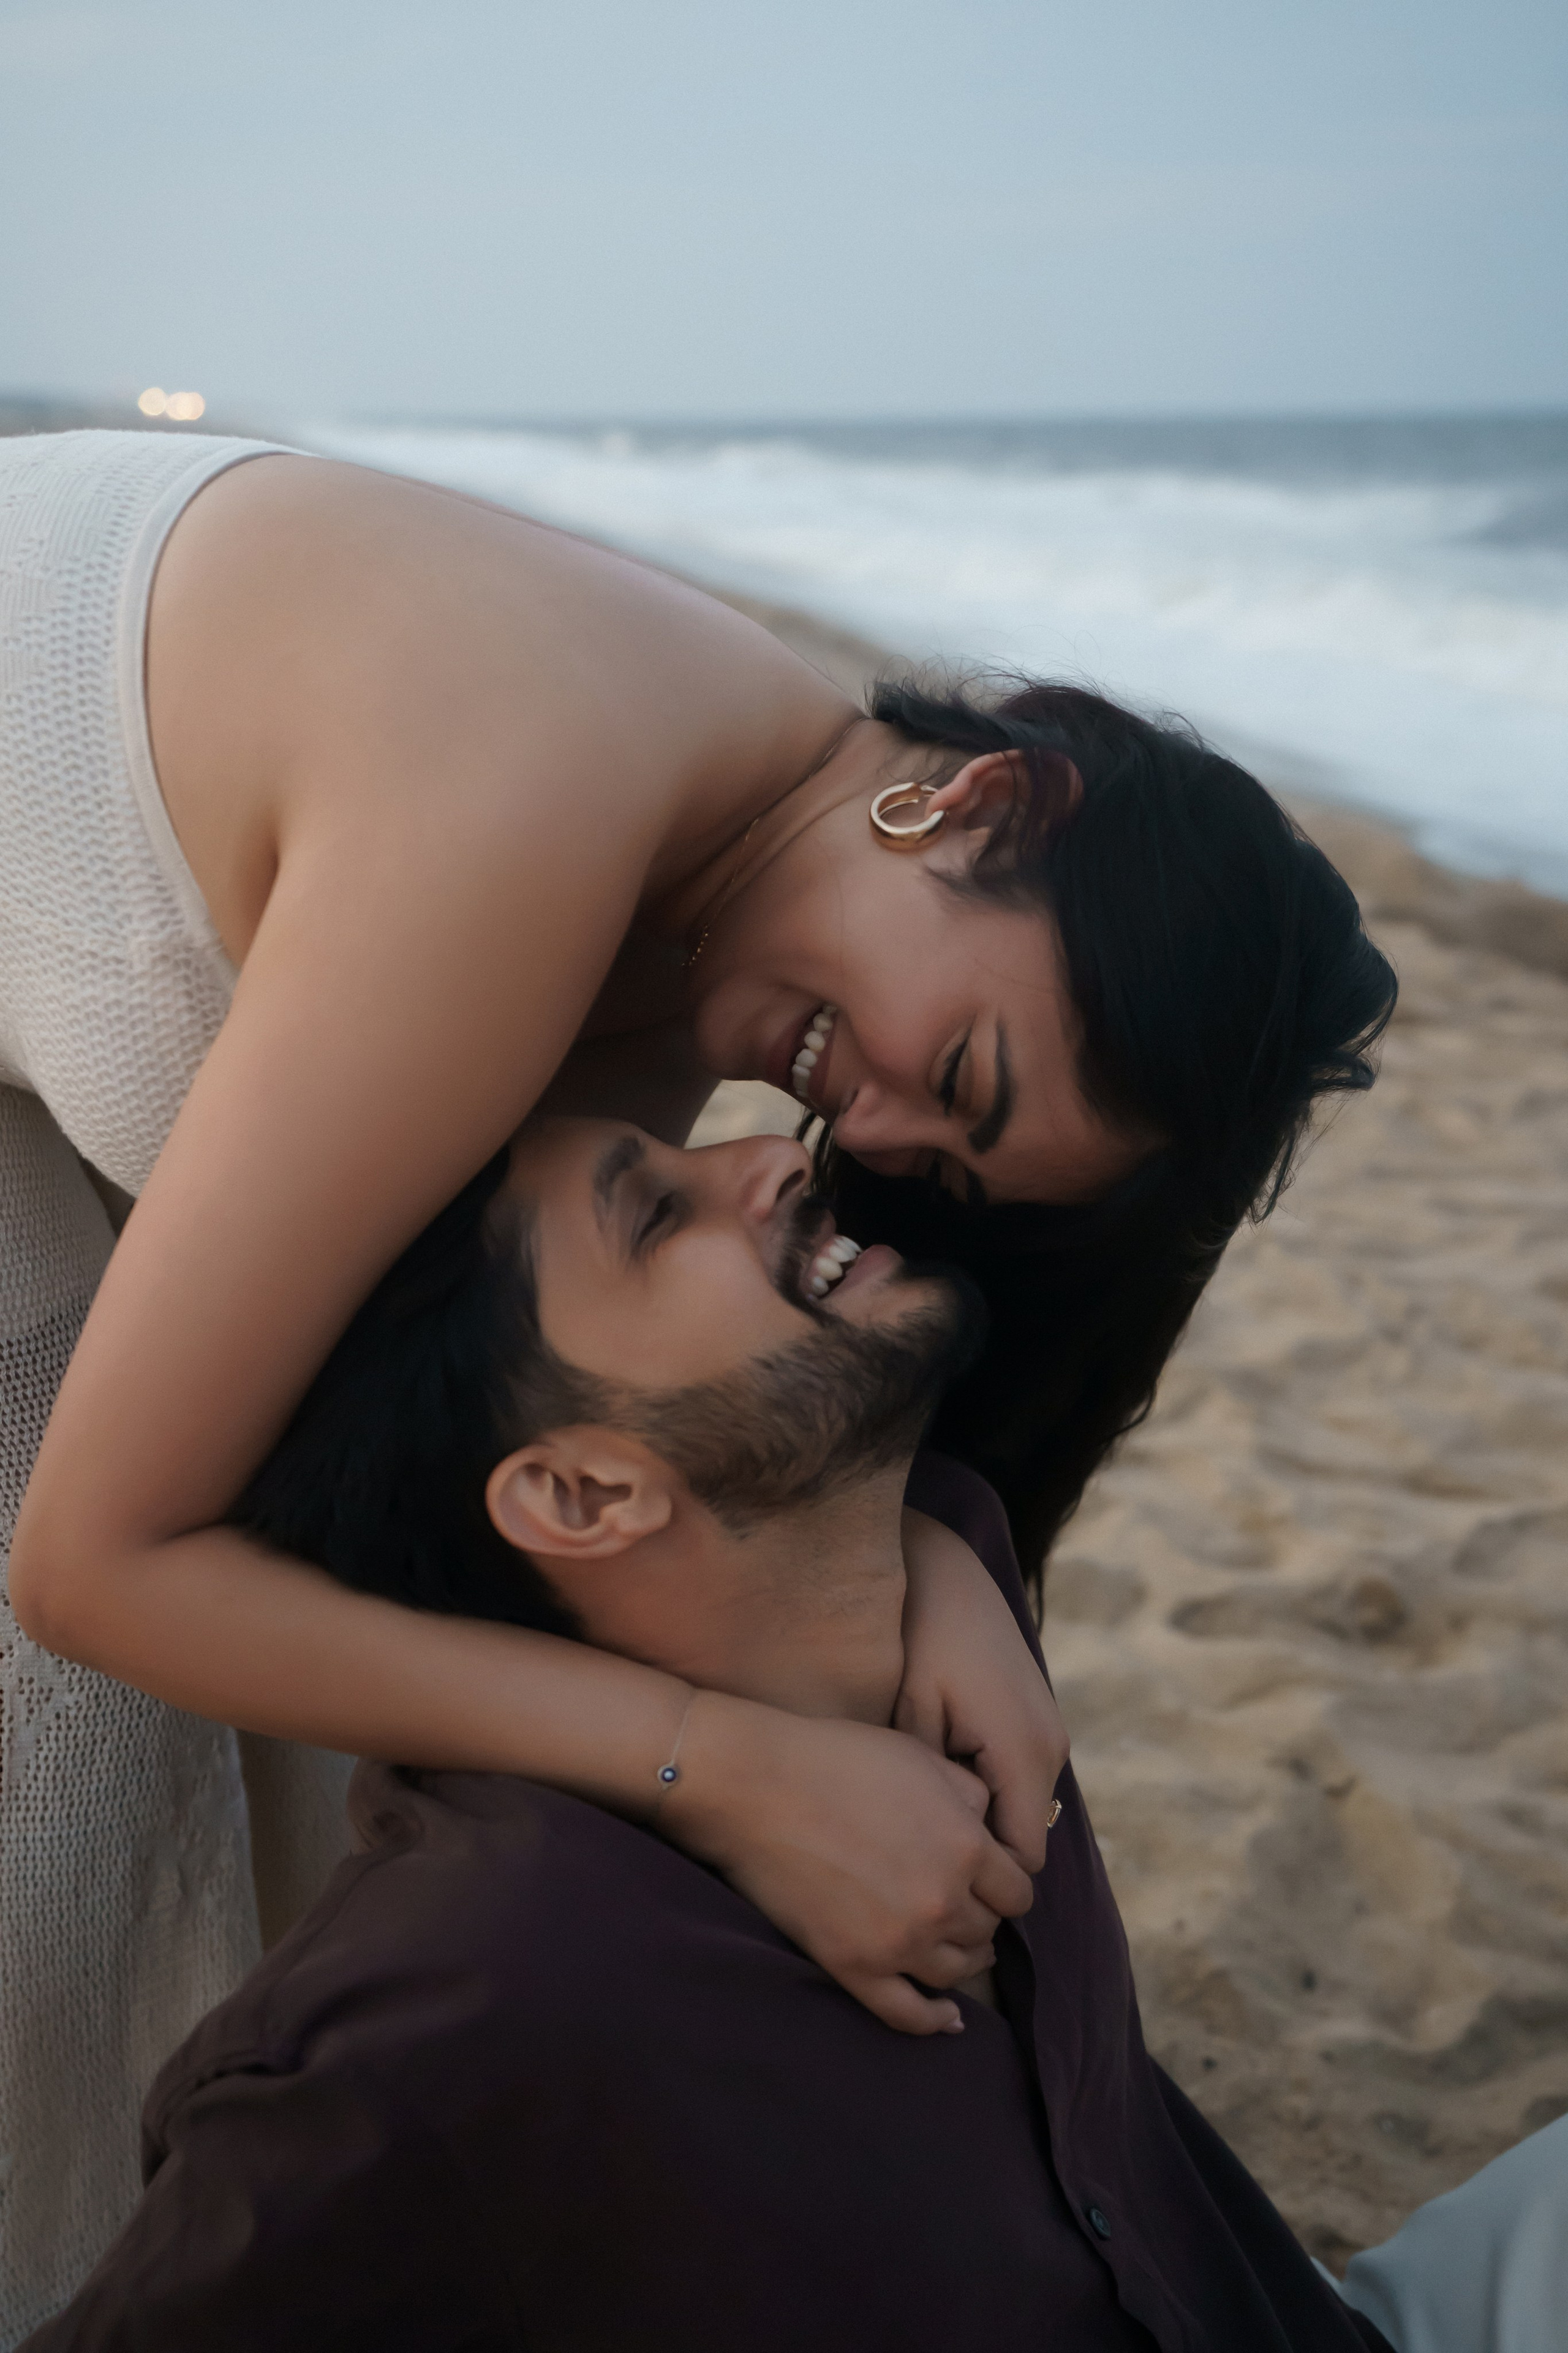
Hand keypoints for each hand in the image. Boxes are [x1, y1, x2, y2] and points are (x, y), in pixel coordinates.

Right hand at [660, 1693, 1034, 2035]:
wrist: (757, 1787)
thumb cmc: (838, 1760)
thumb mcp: (920, 1757)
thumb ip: (970, 1795)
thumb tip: (990, 1827)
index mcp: (966, 1847)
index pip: (1017, 1891)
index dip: (1004, 1882)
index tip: (988, 1877)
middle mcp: (941, 1901)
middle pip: (987, 1930)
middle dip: (979, 1914)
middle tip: (961, 1901)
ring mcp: (898, 1941)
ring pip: (956, 1971)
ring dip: (960, 1957)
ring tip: (951, 1943)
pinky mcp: (854, 1967)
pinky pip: (907, 2013)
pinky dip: (933, 2020)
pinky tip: (946, 2017)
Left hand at [896, 1508, 1068, 1873]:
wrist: (942, 1571)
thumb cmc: (918, 1640)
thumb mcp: (913, 1719)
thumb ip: (933, 1791)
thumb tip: (937, 1853)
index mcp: (1024, 1752)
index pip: (1020, 1859)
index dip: (979, 1883)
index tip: (925, 1886)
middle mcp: (1050, 1747)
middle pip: (1023, 1839)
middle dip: (977, 1857)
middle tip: (913, 1863)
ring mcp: (1048, 1731)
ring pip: (1020, 1809)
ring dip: (979, 1820)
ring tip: (918, 1817)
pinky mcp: (1035, 1718)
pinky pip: (1017, 1777)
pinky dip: (984, 1789)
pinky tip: (934, 1774)